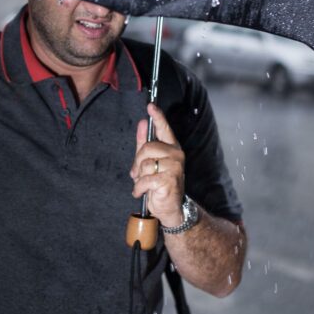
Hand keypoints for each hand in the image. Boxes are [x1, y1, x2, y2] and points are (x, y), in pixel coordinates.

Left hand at [130, 103, 184, 227]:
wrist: (169, 207)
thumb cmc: (159, 183)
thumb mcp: (149, 162)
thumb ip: (145, 143)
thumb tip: (143, 122)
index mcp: (171, 147)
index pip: (164, 129)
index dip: (157, 117)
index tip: (150, 106)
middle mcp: (176, 154)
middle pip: (147, 148)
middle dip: (137, 162)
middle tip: (137, 174)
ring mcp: (175, 166)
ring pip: (145, 164)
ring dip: (139, 177)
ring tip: (143, 184)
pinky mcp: (170, 179)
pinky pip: (145, 179)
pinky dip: (139, 188)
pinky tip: (142, 192)